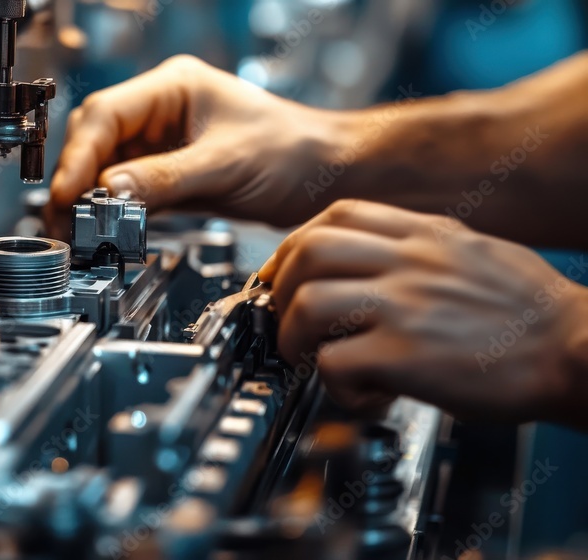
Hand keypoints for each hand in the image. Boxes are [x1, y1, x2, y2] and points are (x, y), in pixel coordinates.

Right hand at [47, 55, 350, 234]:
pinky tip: (105, 231)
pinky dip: (113, 212)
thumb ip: (165, 179)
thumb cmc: (296, 151)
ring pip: (106, 169)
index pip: (105, 115)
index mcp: (173, 88)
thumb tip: (110, 192)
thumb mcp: (226, 164)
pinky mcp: (170, 176)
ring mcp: (164, 145)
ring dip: (90, 201)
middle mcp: (161, 113)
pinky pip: (128, 192)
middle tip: (65, 219)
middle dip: (76, 181)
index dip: (79, 156)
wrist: (329, 178)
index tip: (67, 193)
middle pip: (96, 141)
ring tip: (77, 232)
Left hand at [258, 200, 587, 425]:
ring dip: (293, 337)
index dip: (297, 245)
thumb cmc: (533, 315)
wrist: (582, 351)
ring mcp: (407, 305)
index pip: (337, 215)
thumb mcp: (476, 254)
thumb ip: (421, 252)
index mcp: (427, 234)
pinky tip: (359, 392)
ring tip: (310, 359)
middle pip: (308, 249)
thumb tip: (373, 263)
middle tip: (285, 319)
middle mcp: (412, 261)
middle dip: (280, 287)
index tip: (288, 274)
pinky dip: (332, 384)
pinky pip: (333, 363)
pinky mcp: (408, 354)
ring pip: (307, 302)